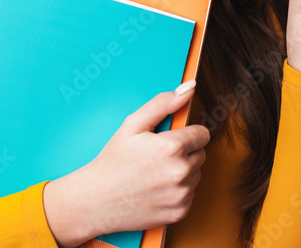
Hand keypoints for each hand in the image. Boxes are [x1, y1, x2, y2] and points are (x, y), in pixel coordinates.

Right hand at [42, 82, 209, 244]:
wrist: (97, 200)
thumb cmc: (114, 159)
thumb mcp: (134, 124)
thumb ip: (164, 103)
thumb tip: (190, 87)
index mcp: (172, 147)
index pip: (203, 134)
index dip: (187, 134)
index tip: (171, 138)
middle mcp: (181, 172)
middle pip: (201, 154)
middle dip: (185, 152)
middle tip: (158, 156)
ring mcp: (181, 194)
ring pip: (196, 174)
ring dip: (183, 171)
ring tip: (155, 172)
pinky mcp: (180, 212)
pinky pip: (190, 194)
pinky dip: (178, 191)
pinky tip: (156, 188)